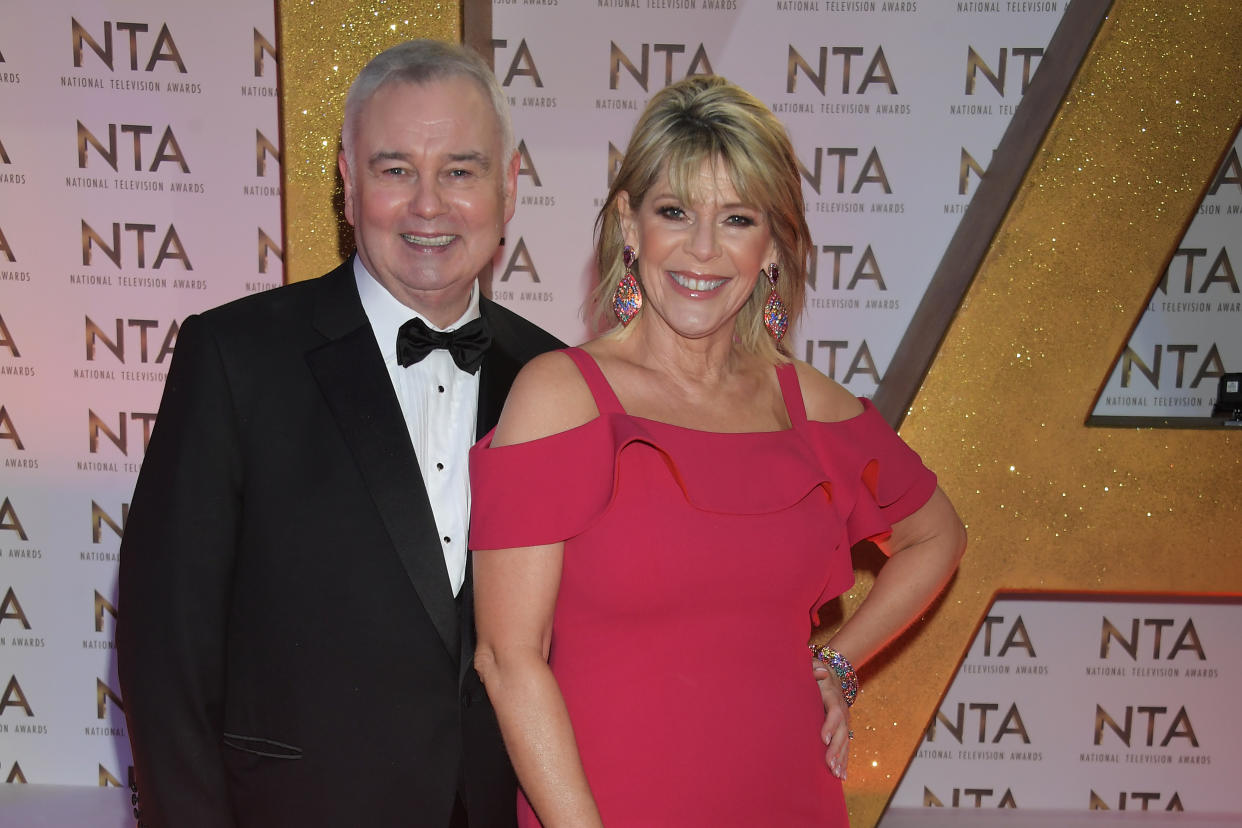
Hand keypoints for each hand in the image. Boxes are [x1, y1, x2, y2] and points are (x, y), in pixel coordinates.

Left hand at [813, 657, 851, 779]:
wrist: (834, 673)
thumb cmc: (817, 671)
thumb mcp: (815, 665)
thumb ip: (815, 668)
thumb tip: (821, 671)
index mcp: (833, 697)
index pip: (834, 712)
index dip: (830, 725)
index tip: (823, 739)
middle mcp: (842, 712)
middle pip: (842, 732)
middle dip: (836, 749)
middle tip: (829, 764)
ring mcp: (844, 722)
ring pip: (845, 742)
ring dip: (841, 759)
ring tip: (836, 774)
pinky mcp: (843, 729)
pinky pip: (845, 747)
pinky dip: (844, 761)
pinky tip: (841, 775)